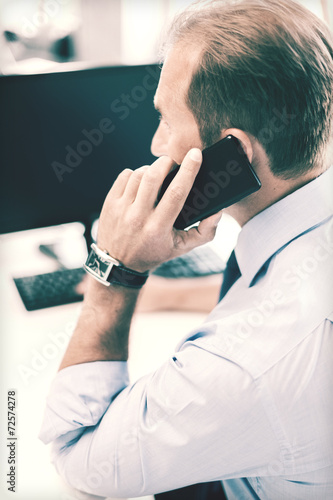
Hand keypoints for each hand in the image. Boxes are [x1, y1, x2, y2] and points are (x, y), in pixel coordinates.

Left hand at [97, 149, 221, 272]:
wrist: (119, 264)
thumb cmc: (154, 252)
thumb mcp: (182, 248)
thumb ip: (205, 232)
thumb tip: (217, 211)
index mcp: (158, 228)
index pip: (176, 193)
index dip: (188, 171)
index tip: (195, 155)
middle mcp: (138, 217)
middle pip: (153, 176)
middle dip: (166, 162)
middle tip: (173, 162)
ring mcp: (121, 209)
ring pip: (139, 174)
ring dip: (152, 169)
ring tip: (158, 175)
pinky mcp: (110, 203)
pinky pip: (125, 176)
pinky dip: (136, 173)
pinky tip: (141, 182)